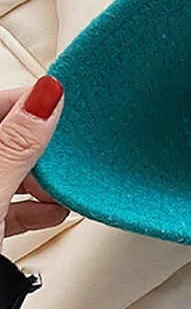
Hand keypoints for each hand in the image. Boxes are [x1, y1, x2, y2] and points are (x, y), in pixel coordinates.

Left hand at [0, 77, 67, 245]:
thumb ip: (19, 143)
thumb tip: (48, 95)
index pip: (1, 103)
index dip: (35, 106)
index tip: (67, 114)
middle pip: (7, 140)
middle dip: (41, 150)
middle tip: (65, 160)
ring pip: (7, 173)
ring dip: (39, 181)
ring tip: (62, 192)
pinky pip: (4, 202)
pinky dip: (29, 206)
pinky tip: (49, 212)